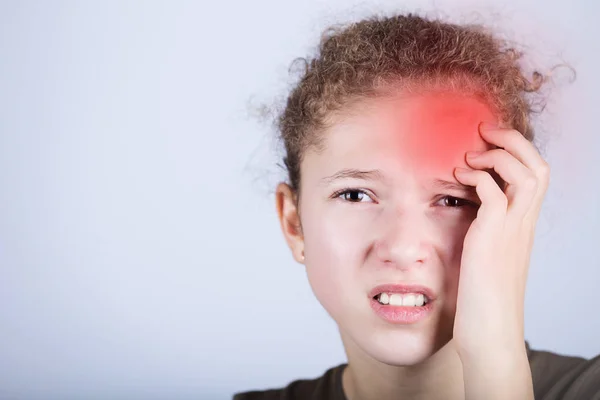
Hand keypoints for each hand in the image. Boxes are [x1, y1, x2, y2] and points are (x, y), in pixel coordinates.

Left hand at [452, 122, 549, 397]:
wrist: (489, 332)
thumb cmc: (483, 296)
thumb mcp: (486, 254)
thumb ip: (484, 229)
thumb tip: (467, 207)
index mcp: (521, 226)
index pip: (536, 175)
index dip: (517, 150)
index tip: (488, 141)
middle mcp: (522, 225)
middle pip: (538, 167)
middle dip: (513, 141)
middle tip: (484, 132)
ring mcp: (510, 232)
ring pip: (526, 175)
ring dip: (498, 157)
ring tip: (471, 157)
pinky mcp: (491, 241)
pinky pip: (494, 195)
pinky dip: (479, 178)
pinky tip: (460, 179)